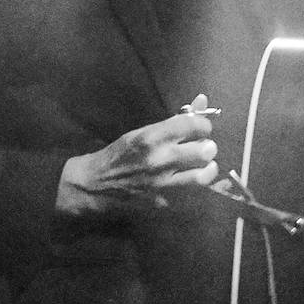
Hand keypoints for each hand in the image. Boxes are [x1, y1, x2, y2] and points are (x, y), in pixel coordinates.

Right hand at [58, 103, 219, 220]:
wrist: (95, 184)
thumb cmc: (119, 154)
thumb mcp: (143, 132)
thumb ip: (174, 120)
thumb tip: (202, 101)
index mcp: (152, 137)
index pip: (194, 125)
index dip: (204, 126)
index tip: (201, 130)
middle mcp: (159, 159)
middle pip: (204, 151)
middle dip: (208, 148)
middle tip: (204, 148)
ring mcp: (162, 183)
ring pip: (203, 177)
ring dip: (208, 170)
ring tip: (205, 167)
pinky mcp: (163, 202)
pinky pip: (189, 194)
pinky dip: (194, 187)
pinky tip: (189, 182)